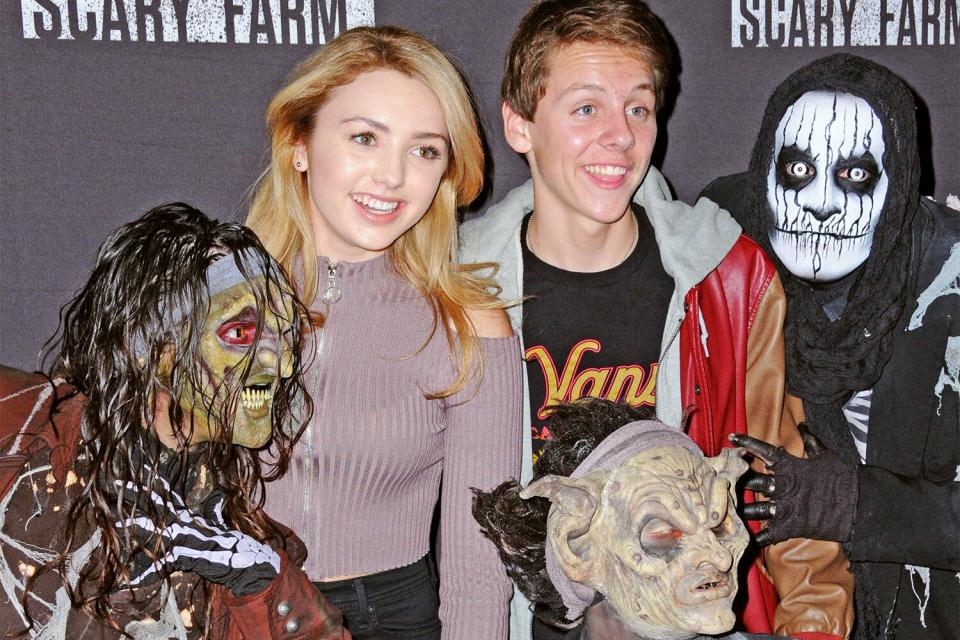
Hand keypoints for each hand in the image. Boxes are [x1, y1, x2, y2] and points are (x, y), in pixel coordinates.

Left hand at [114, 472, 279, 595]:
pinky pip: (160, 566)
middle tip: (114, 484)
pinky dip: (146, 576)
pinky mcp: (182, 555)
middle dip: (134, 493)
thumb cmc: (230, 541)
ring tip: (113, 519)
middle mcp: (182, 522)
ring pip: (152, 527)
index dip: (153, 481)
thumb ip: (213, 509)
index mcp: (188, 515)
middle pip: (155, 504)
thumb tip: (218, 494)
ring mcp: (181, 537)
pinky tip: (129, 582)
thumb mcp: (219, 522)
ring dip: (133, 524)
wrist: (243, 558)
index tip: (140, 469)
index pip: (167, 494)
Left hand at [729, 423, 858, 544]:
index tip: (731, 438)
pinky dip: (757, 538)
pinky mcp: (790, 526)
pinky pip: (768, 534)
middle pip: (751, 482)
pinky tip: (745, 540)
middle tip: (726, 482)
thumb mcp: (826, 456)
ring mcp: (785, 506)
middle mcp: (782, 485)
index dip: (746, 443)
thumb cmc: (844, 477)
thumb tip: (803, 426)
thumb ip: (812, 442)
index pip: (763, 450)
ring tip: (728, 512)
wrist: (860, 504)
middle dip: (738, 483)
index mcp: (789, 466)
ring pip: (754, 508)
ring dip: (741, 511)